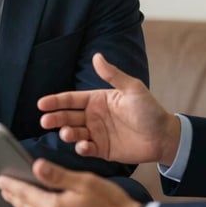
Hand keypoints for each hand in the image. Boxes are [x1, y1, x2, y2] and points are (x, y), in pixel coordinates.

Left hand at [0, 159, 140, 206]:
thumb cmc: (108, 202)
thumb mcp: (84, 182)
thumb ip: (57, 175)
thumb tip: (35, 166)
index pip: (25, 194)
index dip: (11, 184)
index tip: (0, 178)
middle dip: (13, 195)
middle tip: (3, 185)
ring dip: (22, 206)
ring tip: (15, 195)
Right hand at [39, 53, 180, 164]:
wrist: (163, 136)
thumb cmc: (149, 109)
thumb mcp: (132, 89)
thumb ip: (113, 75)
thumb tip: (97, 56)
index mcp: (97, 100)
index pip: (71, 99)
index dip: (56, 101)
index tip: (41, 104)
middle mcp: (93, 116)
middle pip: (68, 116)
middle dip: (55, 118)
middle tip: (45, 120)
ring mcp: (96, 134)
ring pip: (74, 133)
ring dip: (67, 133)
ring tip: (66, 133)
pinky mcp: (102, 150)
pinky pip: (87, 149)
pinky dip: (82, 148)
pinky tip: (83, 146)